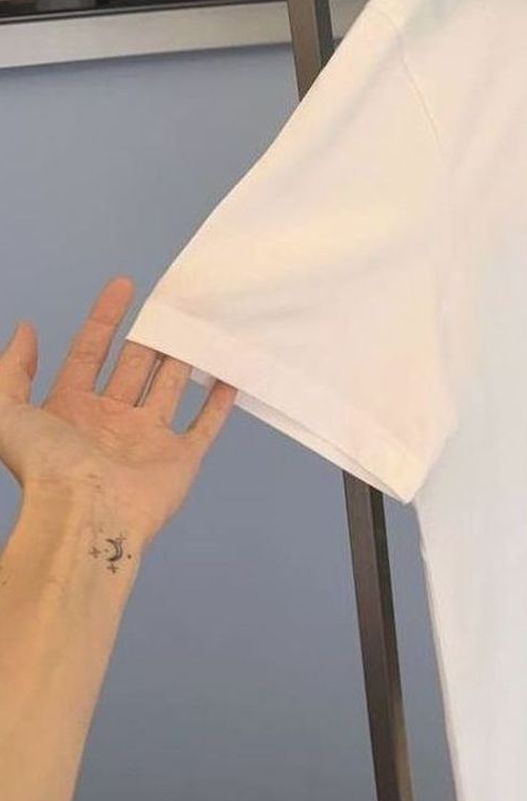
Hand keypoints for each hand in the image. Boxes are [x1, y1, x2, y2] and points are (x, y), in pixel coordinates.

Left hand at [0, 277, 234, 545]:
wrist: (84, 515)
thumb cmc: (46, 465)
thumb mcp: (6, 411)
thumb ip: (11, 369)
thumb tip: (27, 330)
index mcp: (71, 409)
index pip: (90, 352)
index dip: (104, 319)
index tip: (124, 285)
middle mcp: (110, 422)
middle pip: (134, 367)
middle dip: (150, 337)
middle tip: (173, 304)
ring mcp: (147, 441)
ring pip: (169, 389)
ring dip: (184, 361)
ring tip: (201, 329)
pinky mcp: (179, 460)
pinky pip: (203, 426)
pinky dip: (218, 404)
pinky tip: (229, 377)